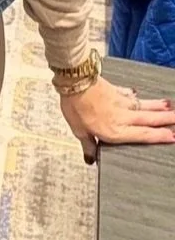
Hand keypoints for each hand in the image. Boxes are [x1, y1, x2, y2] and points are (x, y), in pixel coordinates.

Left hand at [60, 77, 174, 161]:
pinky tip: (137, 93)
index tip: (172, 136)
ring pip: (143, 105)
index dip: (158, 136)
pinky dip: (135, 95)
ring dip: (157, 106)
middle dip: (165, 119)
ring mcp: (120, 101)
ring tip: (169, 106)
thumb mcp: (79, 131)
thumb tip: (90, 158)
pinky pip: (128, 94)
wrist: (75, 81)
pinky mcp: (114, 89)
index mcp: (115, 130)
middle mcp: (122, 116)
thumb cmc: (76, 105)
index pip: (142, 135)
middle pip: (148, 119)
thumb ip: (88, 145)